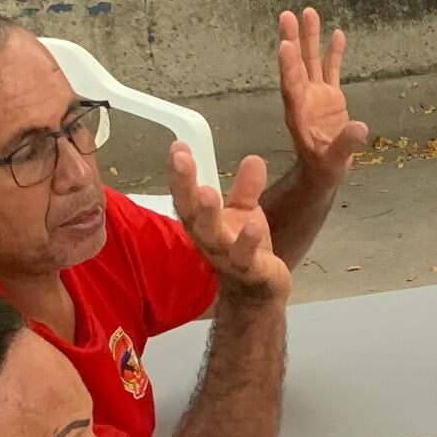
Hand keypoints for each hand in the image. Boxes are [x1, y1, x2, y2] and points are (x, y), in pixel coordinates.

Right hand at [170, 143, 289, 303]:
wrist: (259, 291)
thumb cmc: (244, 249)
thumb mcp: (245, 214)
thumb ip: (246, 189)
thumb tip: (252, 158)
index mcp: (201, 222)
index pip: (185, 196)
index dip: (179, 173)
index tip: (178, 146)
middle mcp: (207, 239)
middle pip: (190, 213)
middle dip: (184, 186)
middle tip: (181, 159)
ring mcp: (226, 257)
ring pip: (212, 236)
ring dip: (208, 215)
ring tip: (206, 192)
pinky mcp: (248, 271)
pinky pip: (244, 257)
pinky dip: (246, 241)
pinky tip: (252, 224)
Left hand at [276, 6, 368, 196]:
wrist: (325, 171)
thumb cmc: (323, 168)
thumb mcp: (332, 162)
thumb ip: (345, 144)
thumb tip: (361, 127)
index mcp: (298, 114)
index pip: (291, 87)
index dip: (289, 67)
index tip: (285, 46)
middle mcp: (304, 99)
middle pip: (296, 66)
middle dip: (292, 40)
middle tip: (287, 15)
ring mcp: (317, 95)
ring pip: (311, 61)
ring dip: (309, 38)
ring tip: (309, 12)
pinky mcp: (330, 97)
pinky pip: (330, 70)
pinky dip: (333, 53)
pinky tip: (337, 33)